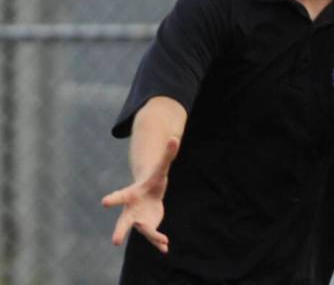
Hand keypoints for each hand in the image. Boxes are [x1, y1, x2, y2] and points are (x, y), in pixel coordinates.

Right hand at [101, 138, 178, 253]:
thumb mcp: (161, 167)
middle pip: (123, 222)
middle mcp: (131, 210)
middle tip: (116, 241)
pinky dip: (159, 242)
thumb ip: (167, 154)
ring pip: (144, 230)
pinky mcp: (149, 226)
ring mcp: (139, 219)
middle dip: (120, 231)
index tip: (104, 202)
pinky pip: (153, 236)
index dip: (113, 199)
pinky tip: (166, 250)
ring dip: (152, 235)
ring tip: (163, 241)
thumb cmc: (153, 179)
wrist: (150, 193)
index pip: (121, 196)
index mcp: (131, 194)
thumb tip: (175, 138)